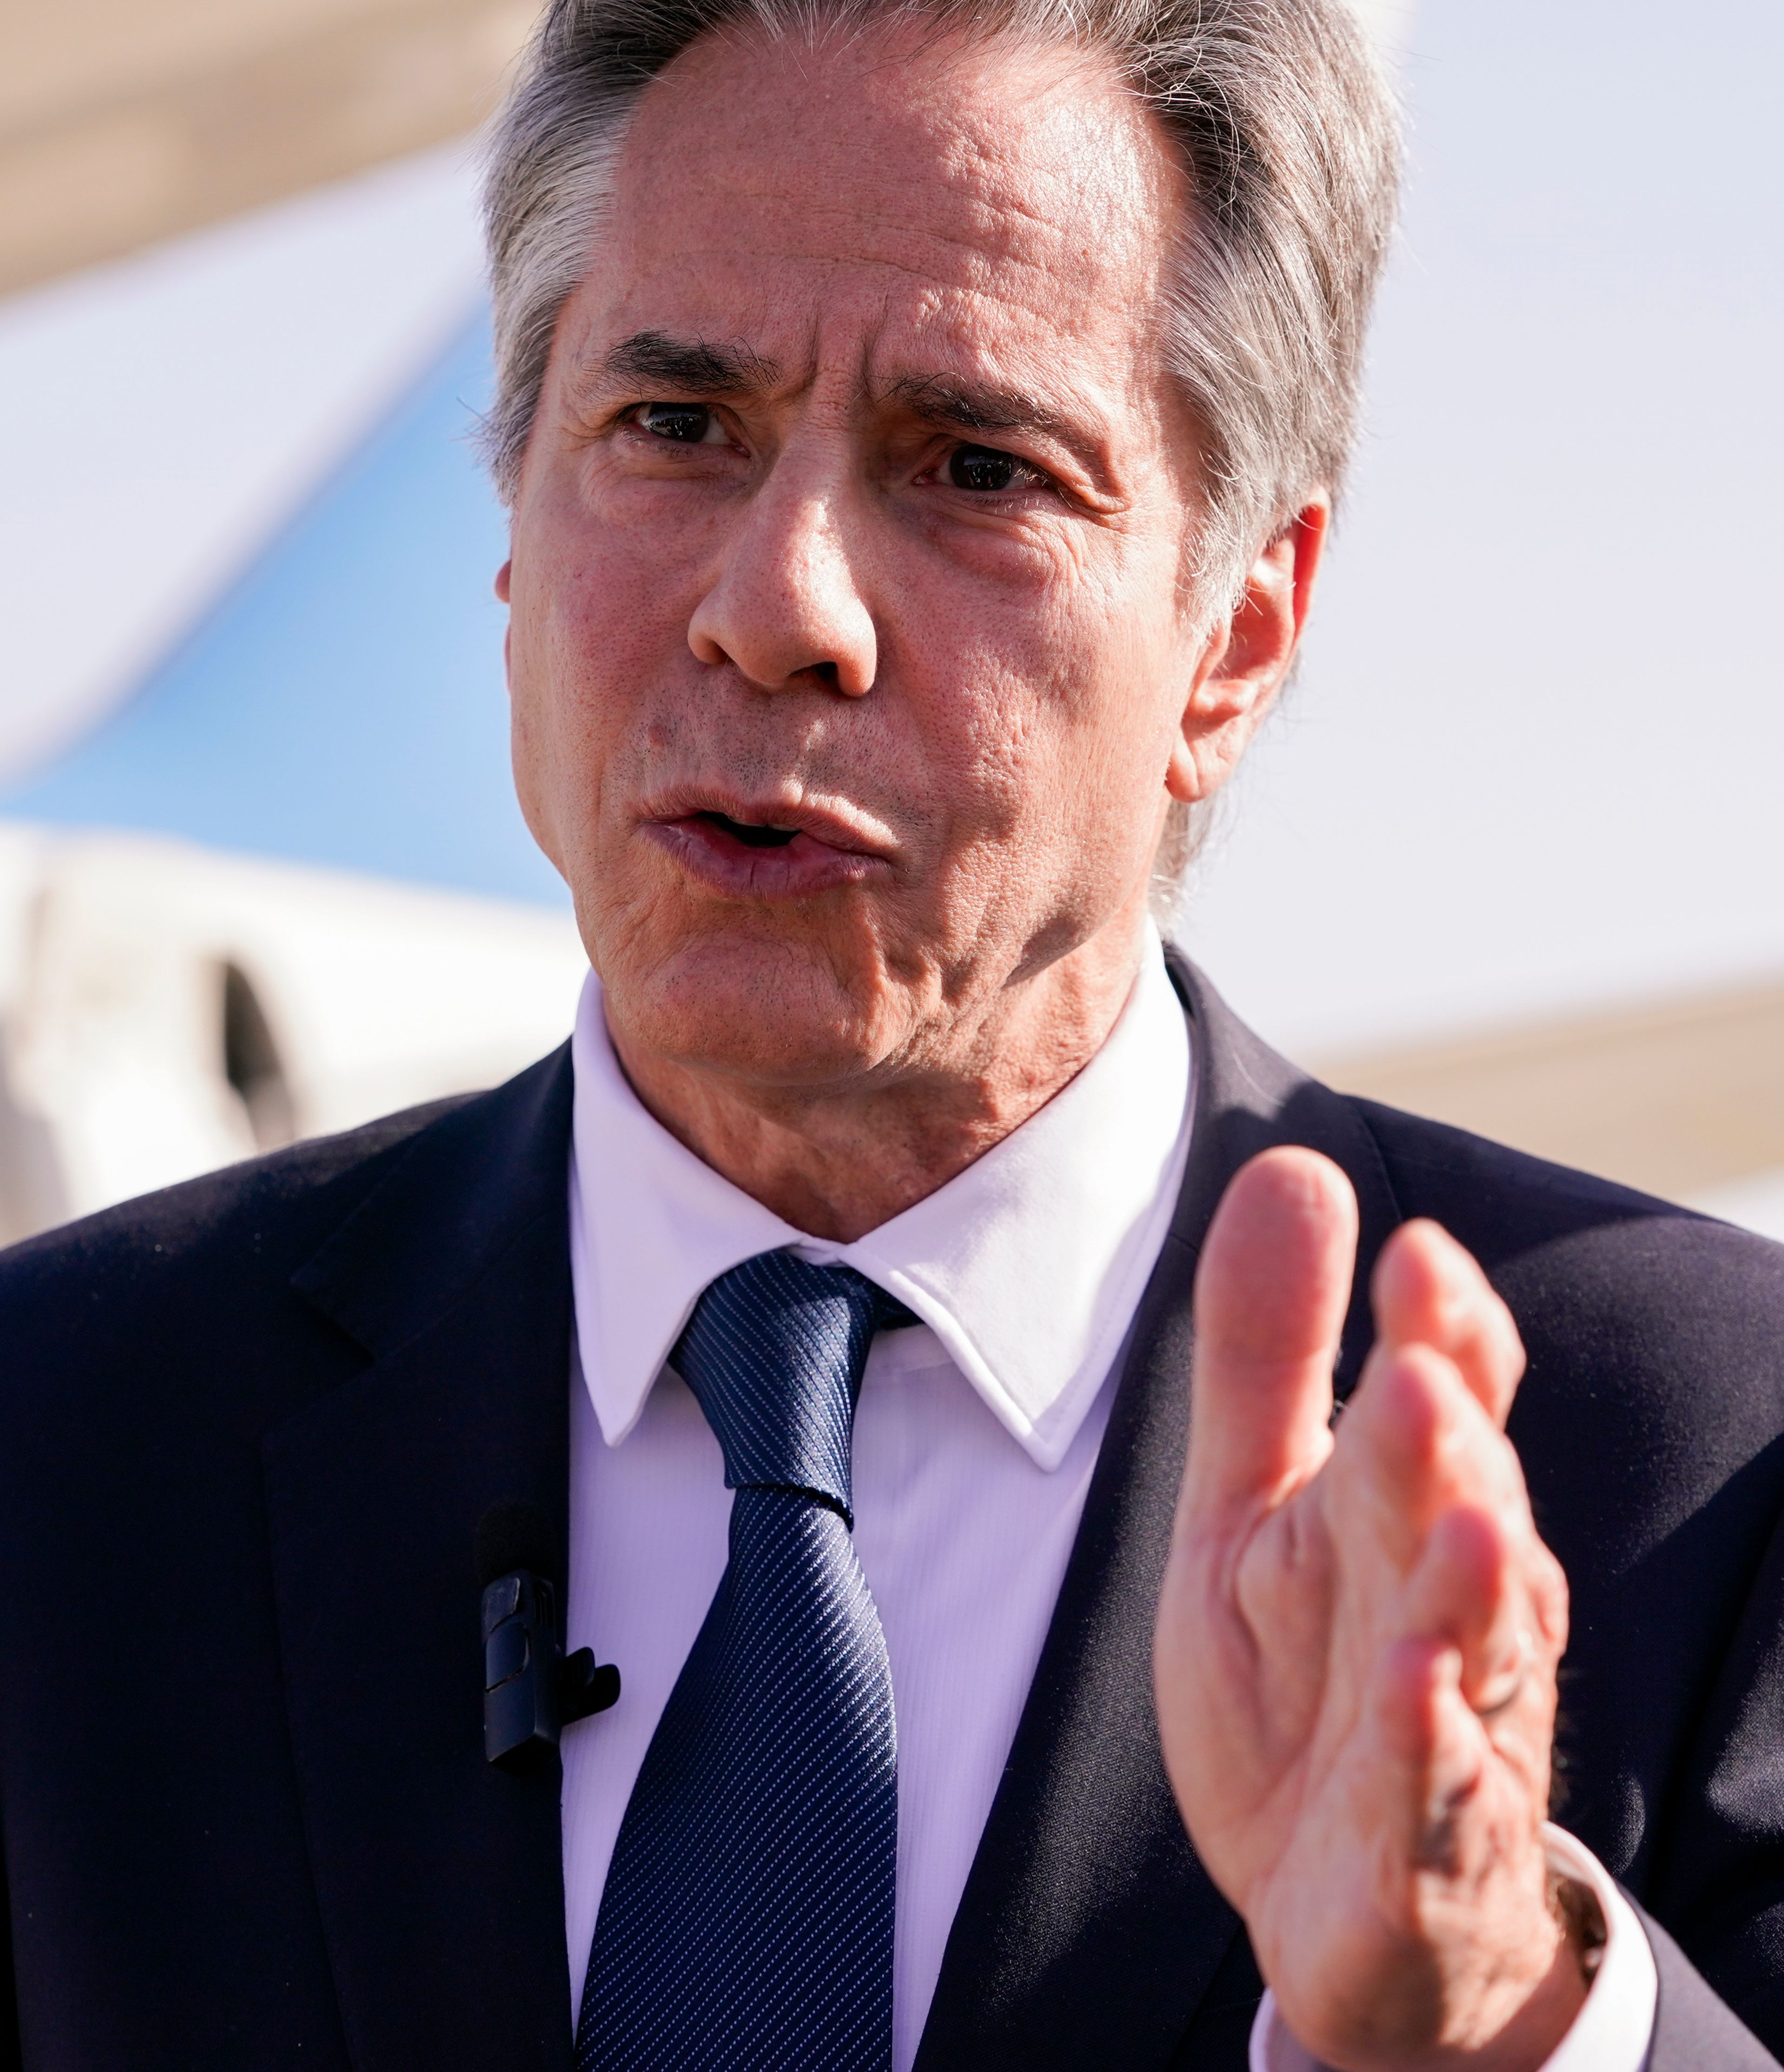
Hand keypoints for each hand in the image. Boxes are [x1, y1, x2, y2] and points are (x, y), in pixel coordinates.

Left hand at [1154, 1149, 1579, 2070]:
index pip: (1450, 1406)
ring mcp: (1453, 1733)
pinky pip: (1435, 1799)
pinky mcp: (1421, 1853)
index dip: (1444, 1335)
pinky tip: (1417, 1695)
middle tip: (1423, 1373)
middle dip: (1448, 1446)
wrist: (1340, 1899)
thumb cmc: (1309, 1681)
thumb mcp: (1254, 1503)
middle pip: (1459, 1511)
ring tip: (1465, 1520)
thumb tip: (1293, 1165)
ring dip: (1469, 1587)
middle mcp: (1451, 1608)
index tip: (1419, 1256)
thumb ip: (1266, 1352)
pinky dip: (1429, 1752)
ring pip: (1475, 1649)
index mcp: (1408, 1512)